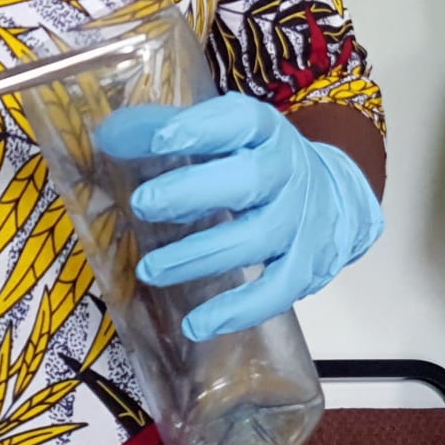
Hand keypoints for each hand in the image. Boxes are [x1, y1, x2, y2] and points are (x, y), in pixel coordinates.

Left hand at [97, 93, 383, 341]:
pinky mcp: (306, 266)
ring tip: (149, 271)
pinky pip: (276, 291)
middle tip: (143, 203)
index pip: (240, 120)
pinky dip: (239, 310)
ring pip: (256, 238)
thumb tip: (107, 136)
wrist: (337, 196)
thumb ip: (166, 131)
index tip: (161, 139)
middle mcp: (287, 172)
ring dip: (200, 256)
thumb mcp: (226, 135)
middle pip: (248, 180)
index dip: (203, 128)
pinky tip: (197, 324)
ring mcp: (299, 221)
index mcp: (265, 131)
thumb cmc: (260, 161)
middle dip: (193, 192)